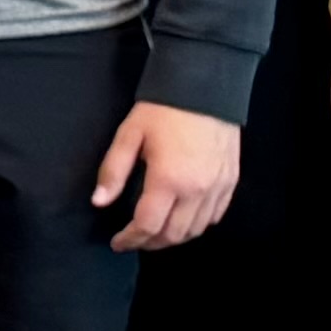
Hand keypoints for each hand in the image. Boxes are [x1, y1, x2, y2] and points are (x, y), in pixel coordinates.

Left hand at [95, 98, 245, 251]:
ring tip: (155, 233)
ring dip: (174, 237)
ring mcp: (218, 187)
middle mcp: (197, 190)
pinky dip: (197, 225)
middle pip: (173, 234)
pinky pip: (215, 216)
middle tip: (134, 240)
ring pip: (196, 230)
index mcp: (169, 180)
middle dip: (150, 243)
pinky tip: (182, 219)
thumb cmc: (163, 109)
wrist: (205, 87)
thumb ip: (113, 171)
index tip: (117, 243)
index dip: (130, 239)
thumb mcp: (129, 135)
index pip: (148, 225)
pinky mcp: (231, 181)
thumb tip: (99, 201)